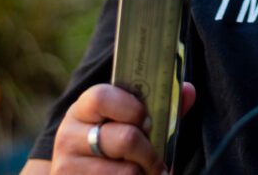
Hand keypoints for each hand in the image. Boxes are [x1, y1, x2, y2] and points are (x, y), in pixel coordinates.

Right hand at [48, 82, 195, 173]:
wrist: (82, 174)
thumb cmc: (112, 144)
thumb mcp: (128, 122)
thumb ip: (160, 107)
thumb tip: (189, 91)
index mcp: (83, 109)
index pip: (103, 97)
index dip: (133, 109)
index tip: (149, 122)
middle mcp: (69, 136)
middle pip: (125, 139)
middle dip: (150, 152)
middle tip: (157, 159)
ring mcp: (68, 166)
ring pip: (127, 172)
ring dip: (144, 174)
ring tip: (144, 173)